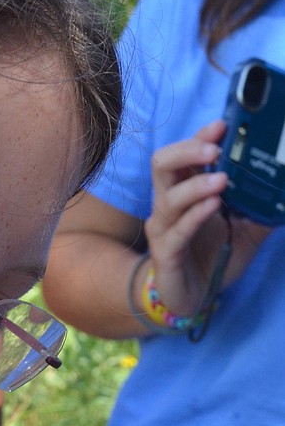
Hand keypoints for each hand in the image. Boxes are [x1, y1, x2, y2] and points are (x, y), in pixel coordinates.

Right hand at [144, 119, 272, 316]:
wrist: (193, 299)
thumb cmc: (214, 257)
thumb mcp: (248, 229)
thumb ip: (262, 208)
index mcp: (185, 190)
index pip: (184, 154)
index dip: (199, 137)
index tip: (222, 125)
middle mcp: (168, 204)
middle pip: (163, 164)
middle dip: (189, 150)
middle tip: (216, 148)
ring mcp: (163, 228)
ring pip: (169, 197)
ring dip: (196, 184)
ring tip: (223, 179)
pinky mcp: (165, 253)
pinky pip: (178, 231)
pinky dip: (195, 215)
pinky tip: (213, 205)